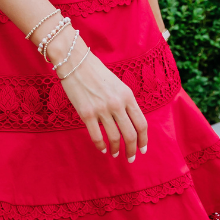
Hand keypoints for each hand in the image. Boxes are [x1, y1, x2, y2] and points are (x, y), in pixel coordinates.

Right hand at [45, 28, 147, 161]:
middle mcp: (117, 104)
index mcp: (128, 95)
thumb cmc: (96, 73)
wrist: (75, 62)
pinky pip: (96, 136)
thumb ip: (125, 102)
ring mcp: (102, 109)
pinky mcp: (86, 113)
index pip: (141, 123)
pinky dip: (100, 146)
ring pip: (114, 137)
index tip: (142, 149)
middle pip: (130, 134)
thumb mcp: (118, 85)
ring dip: (115, 149)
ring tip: (114, 154)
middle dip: (132, 149)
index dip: (144, 140)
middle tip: (130, 157)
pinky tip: (101, 149)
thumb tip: (130, 123)